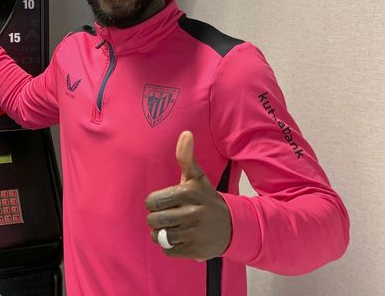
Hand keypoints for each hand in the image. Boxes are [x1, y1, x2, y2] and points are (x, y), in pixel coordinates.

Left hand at [145, 131, 231, 259]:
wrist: (232, 226)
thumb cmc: (206, 199)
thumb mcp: (197, 178)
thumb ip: (186, 157)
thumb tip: (186, 133)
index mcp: (188, 193)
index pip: (152, 201)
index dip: (154, 203)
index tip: (164, 202)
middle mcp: (192, 213)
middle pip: (153, 220)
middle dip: (156, 219)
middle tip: (168, 216)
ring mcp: (194, 233)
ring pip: (159, 236)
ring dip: (162, 233)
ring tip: (173, 227)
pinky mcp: (195, 251)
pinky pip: (167, 250)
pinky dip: (170, 246)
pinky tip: (181, 238)